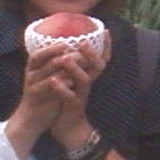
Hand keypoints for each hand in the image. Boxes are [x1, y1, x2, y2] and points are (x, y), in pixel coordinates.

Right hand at [7, 43, 74, 148]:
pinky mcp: (36, 97)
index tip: (65, 42)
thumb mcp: (49, 79)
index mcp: (33, 69)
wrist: (31, 120)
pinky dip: (61, 82)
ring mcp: (32, 85)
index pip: (38, 54)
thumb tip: (76, 54)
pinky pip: (48, 87)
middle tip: (78, 52)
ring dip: (64, 67)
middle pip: (44, 61)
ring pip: (48, 72)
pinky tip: (71, 80)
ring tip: (78, 61)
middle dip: (63, 55)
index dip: (51, 48)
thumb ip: (58, 68)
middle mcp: (31, 75)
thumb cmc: (44, 97)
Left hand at [50, 32, 111, 148]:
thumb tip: (69, 48)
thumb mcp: (74, 83)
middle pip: (98, 66)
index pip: (102, 59)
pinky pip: (69, 97)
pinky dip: (62, 88)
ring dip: (75, 68)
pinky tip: (54, 81)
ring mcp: (82, 95)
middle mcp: (89, 84)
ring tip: (66, 58)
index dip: (106, 45)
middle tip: (83, 42)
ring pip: (84, 79)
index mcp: (89, 77)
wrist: (69, 129)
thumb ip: (74, 68)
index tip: (105, 30)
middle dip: (92, 53)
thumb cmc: (69, 103)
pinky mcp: (73, 107)